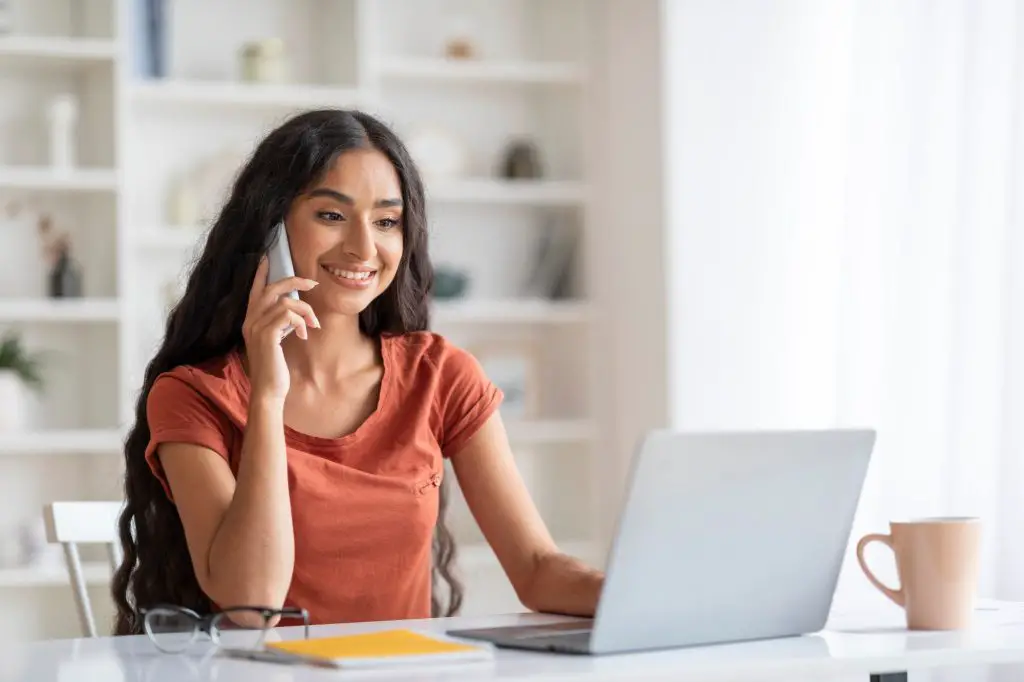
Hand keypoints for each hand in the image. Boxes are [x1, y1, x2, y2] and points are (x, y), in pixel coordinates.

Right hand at [242, 257, 319, 400]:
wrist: (268, 390)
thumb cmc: (274, 367)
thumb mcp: (276, 340)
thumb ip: (280, 324)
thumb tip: (294, 310)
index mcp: (250, 320)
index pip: (254, 290)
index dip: (261, 273)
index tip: (266, 257)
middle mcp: (250, 321)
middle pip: (272, 288)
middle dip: (294, 281)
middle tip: (313, 283)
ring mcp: (256, 327)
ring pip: (285, 302)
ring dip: (305, 310)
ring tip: (312, 324)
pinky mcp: (266, 335)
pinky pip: (288, 314)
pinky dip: (300, 321)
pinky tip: (304, 334)